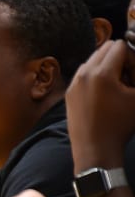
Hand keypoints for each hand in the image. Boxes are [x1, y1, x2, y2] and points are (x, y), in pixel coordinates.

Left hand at [67, 38, 134, 164]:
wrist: (95, 151)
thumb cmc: (121, 126)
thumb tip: (132, 60)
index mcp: (101, 73)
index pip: (119, 46)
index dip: (131, 58)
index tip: (133, 77)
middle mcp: (84, 74)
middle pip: (104, 49)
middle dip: (118, 58)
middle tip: (126, 79)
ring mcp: (74, 83)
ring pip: (93, 60)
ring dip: (106, 66)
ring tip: (115, 87)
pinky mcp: (69, 93)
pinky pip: (84, 74)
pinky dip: (95, 77)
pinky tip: (103, 95)